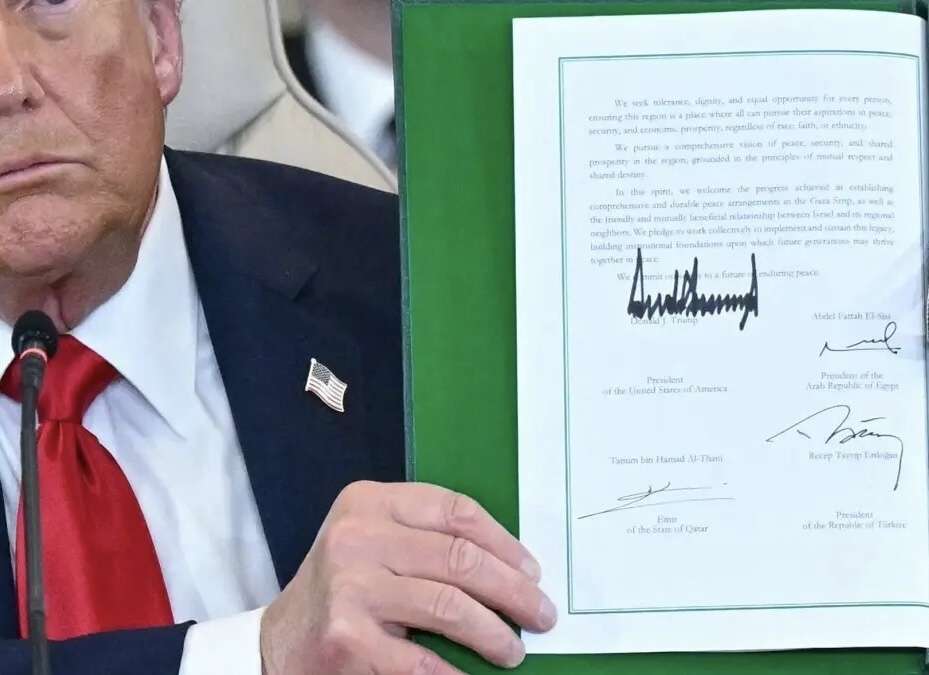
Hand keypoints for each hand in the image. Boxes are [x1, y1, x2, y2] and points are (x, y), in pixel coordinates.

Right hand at [260, 481, 555, 674]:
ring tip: (513, 649)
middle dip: (513, 590)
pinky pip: (422, 660)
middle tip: (541, 614)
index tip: (531, 569)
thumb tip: (512, 566)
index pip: (454, 511)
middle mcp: (356, 537)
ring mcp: (350, 588)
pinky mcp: (347, 640)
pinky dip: (457, 673)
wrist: (281, 641)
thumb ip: (427, 538)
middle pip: (460, 558)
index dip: (504, 542)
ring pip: (450, 607)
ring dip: (494, 634)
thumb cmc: (344, 586)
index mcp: (369, 502)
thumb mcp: (375, 540)